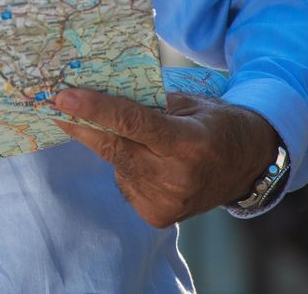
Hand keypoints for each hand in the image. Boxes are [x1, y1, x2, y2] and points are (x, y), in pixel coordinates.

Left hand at [52, 88, 279, 227]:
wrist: (250, 166)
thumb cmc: (216, 125)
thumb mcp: (189, 104)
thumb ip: (148, 102)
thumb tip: (97, 92)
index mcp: (188, 143)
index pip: (132, 123)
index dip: (94, 108)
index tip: (61, 97)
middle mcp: (177, 177)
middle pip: (114, 146)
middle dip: (82, 125)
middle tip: (57, 106)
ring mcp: (166, 201)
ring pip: (116, 164)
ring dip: (111, 145)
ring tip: (137, 138)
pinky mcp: (157, 216)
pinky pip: (124, 182)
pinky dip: (125, 167)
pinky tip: (147, 162)